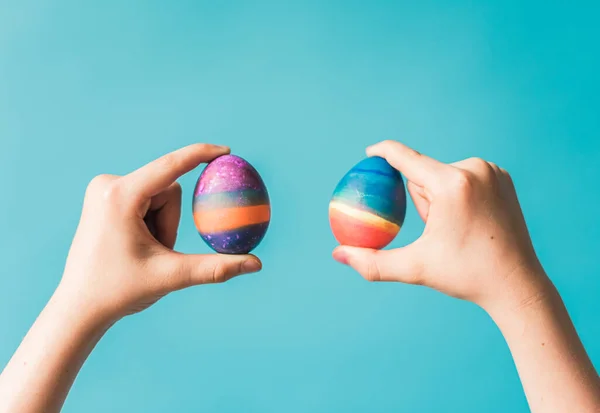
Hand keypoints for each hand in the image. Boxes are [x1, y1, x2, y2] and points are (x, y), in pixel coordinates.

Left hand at [59, 143, 261, 322]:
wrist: (79, 306)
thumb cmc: (120, 291)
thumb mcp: (171, 276)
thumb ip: (215, 268)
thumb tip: (256, 264)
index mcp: (120, 197)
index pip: (170, 167)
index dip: (199, 154)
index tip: (225, 151)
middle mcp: (108, 185)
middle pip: (168, 190)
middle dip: (171, 223)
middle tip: (157, 253)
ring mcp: (103, 190)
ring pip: (158, 196)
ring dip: (161, 225)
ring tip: (141, 252)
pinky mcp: (103, 197)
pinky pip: (145, 200)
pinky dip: (151, 222)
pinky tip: (131, 246)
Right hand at [332, 140, 549, 309]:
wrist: (516, 284)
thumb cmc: (465, 276)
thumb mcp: (415, 269)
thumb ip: (372, 262)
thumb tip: (337, 255)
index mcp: (451, 185)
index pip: (406, 158)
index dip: (383, 152)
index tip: (369, 152)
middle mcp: (474, 169)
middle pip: (425, 174)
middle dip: (420, 199)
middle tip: (437, 231)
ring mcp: (492, 171)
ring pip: (443, 176)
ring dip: (438, 197)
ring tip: (457, 229)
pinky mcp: (503, 177)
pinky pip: (464, 178)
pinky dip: (457, 194)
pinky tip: (471, 221)